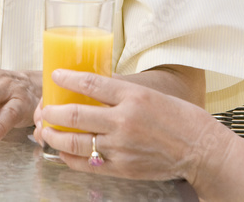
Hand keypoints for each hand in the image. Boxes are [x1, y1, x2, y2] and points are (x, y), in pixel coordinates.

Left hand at [38, 69, 222, 182]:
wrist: (200, 148)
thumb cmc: (178, 118)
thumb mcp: (149, 94)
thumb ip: (120, 93)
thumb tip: (90, 87)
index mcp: (132, 96)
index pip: (91, 83)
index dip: (67, 78)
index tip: (54, 75)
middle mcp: (124, 120)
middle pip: (75, 113)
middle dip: (52, 111)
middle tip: (43, 109)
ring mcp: (122, 146)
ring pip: (75, 141)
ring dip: (54, 136)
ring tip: (45, 131)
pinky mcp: (122, 168)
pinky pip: (87, 163)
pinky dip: (69, 157)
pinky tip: (62, 151)